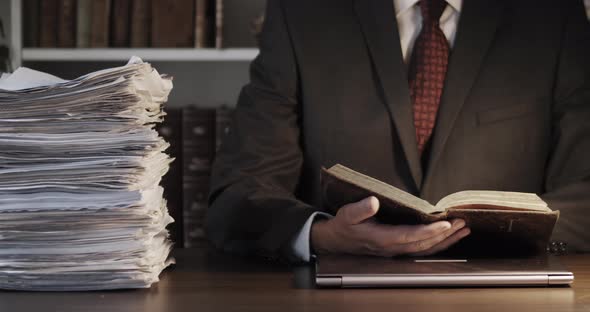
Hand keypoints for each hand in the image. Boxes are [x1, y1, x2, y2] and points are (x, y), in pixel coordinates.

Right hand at [311, 196, 469, 256]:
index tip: (445, 223)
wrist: (337, 241)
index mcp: (382, 239)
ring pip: (426, 249)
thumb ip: (360, 209)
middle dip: (444, 234)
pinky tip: (448, 237)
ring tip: (463, 230)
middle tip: (461, 222)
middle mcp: (393, 248)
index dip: (429, 231)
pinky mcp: (398, 249)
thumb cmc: (344, 226)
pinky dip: (438, 244)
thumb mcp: (347, 214)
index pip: (411, 236)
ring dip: (445, 241)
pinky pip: (422, 249)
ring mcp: (397, 251)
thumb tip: (373, 201)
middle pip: (424, 244)